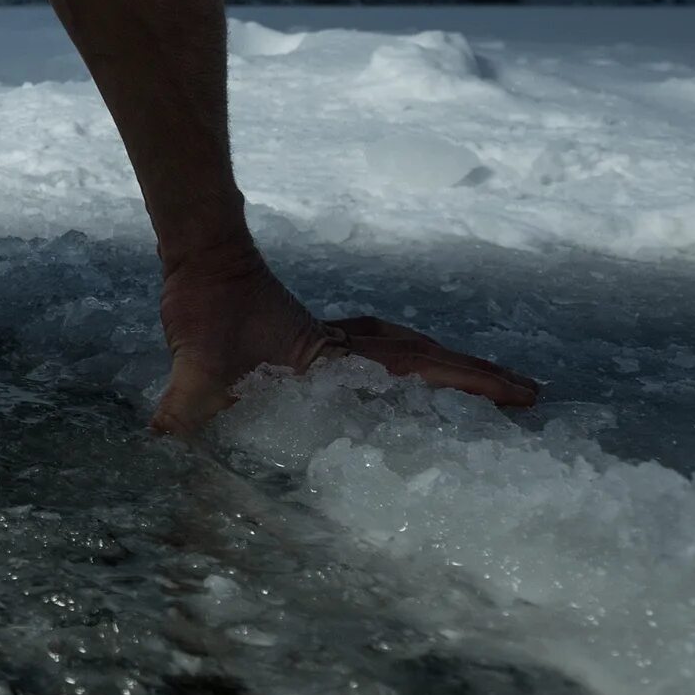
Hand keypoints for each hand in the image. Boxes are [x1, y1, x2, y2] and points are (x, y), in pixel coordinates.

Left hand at [149, 248, 538, 433]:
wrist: (200, 257)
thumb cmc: (206, 301)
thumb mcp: (196, 356)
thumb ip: (187, 398)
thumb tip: (163, 437)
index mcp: (334, 354)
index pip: (415, 368)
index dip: (467, 382)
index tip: (520, 395)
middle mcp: (343, 348)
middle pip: (426, 360)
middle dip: (478, 379)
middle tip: (531, 397)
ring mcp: (332, 344)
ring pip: (406, 355)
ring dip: (447, 371)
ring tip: (491, 393)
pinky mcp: (313, 345)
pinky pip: (376, 358)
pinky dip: (407, 369)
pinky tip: (408, 390)